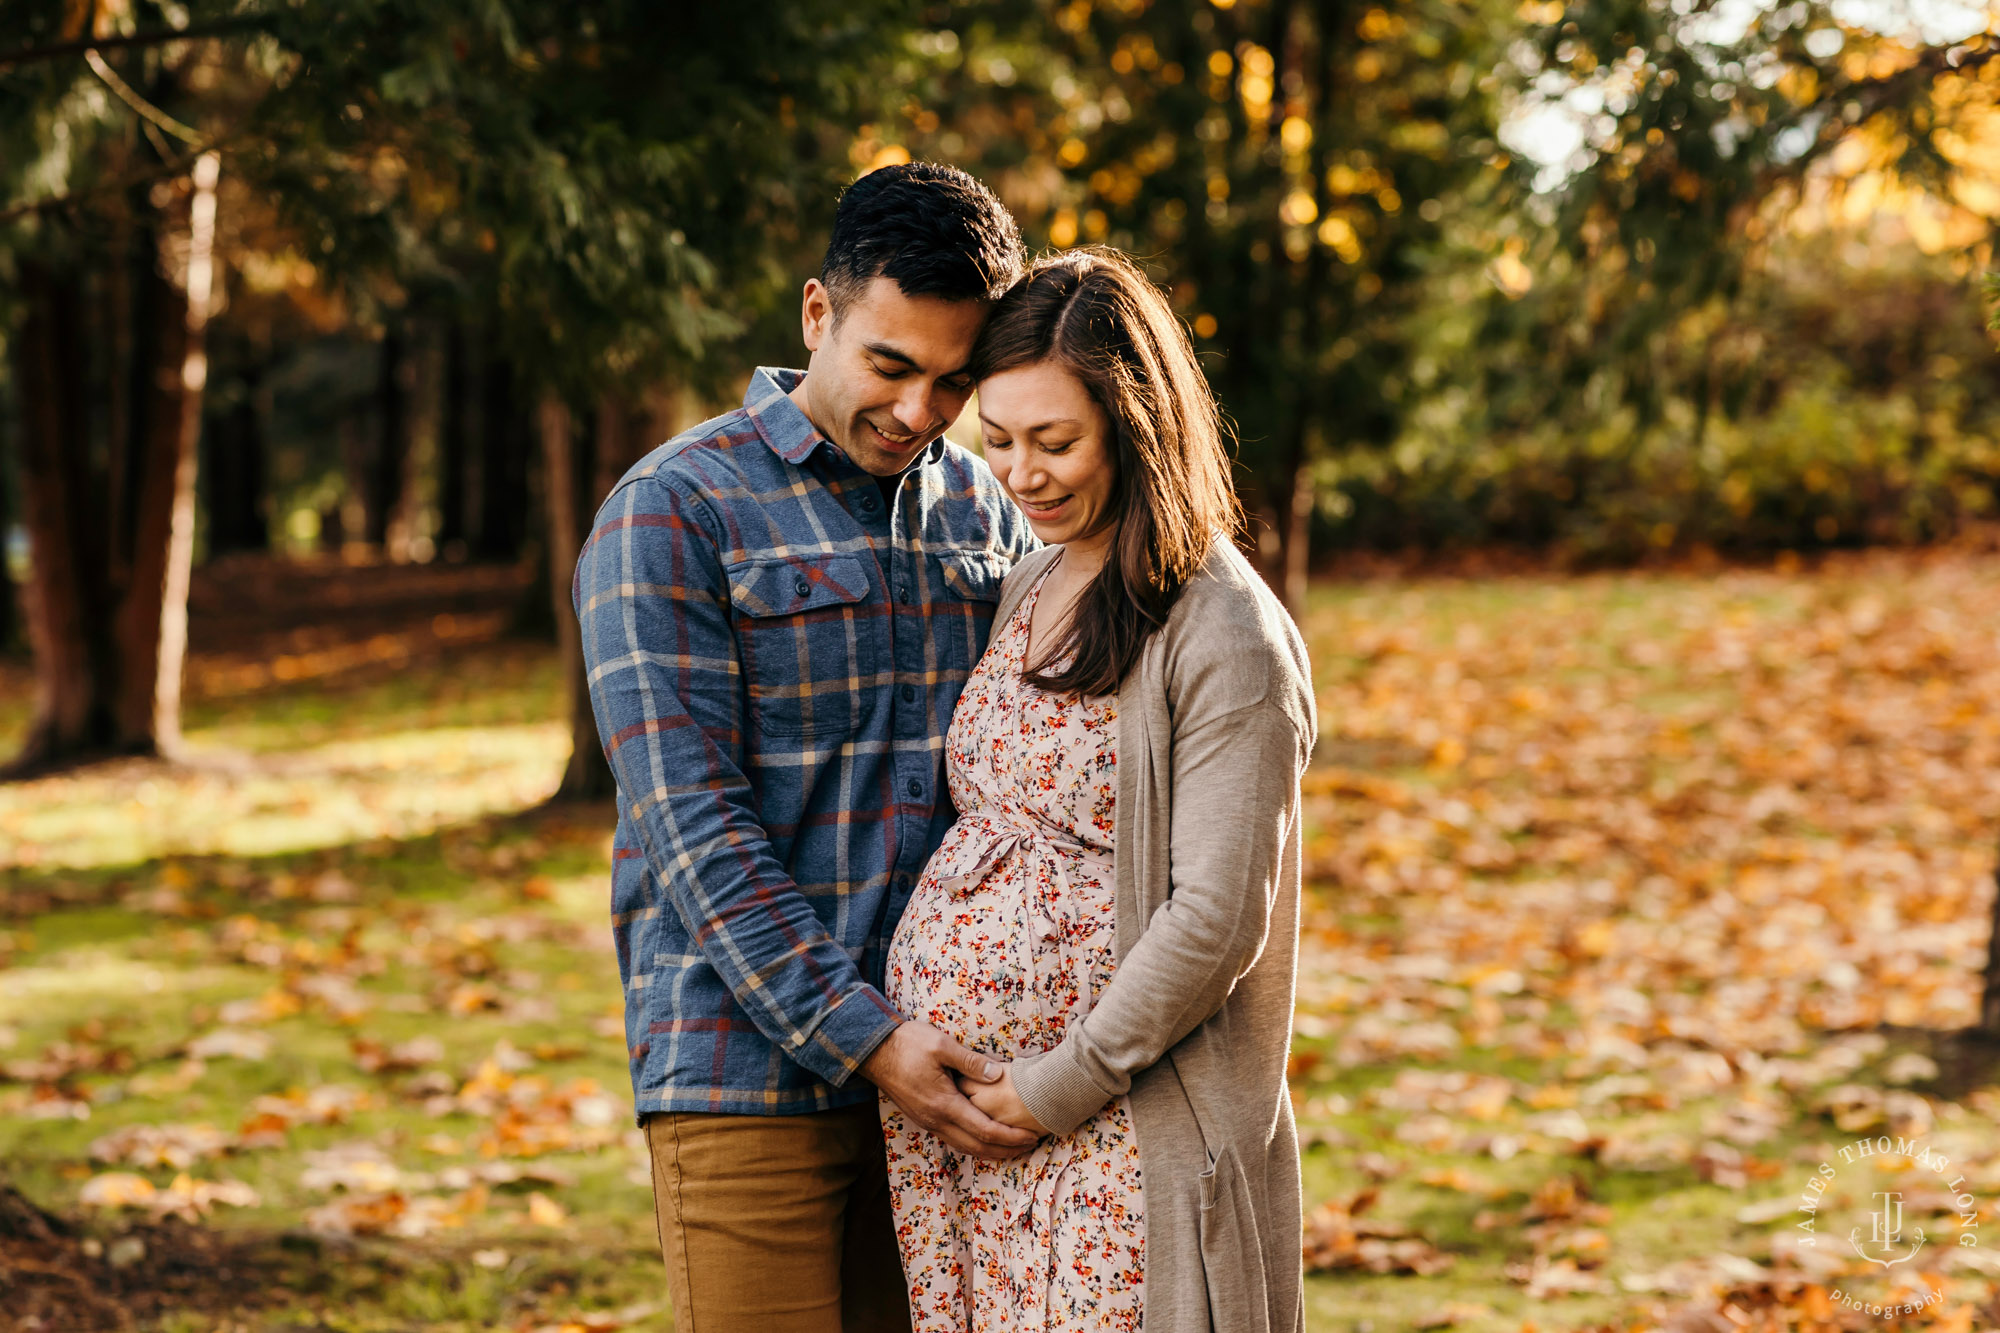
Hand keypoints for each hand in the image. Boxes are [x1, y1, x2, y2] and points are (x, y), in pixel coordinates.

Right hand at [861, 1022, 1040, 1159]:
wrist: (874, 1051)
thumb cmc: (908, 1044)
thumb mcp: (942, 1045)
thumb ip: (972, 1062)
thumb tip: (998, 1075)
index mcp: (945, 1104)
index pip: (985, 1130)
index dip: (1011, 1136)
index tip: (1031, 1135)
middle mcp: (936, 1120)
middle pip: (977, 1147)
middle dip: (1006, 1150)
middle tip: (1030, 1147)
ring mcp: (928, 1122)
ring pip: (964, 1147)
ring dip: (990, 1151)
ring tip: (1012, 1148)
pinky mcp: (923, 1118)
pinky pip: (953, 1140)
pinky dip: (973, 1145)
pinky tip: (982, 1139)